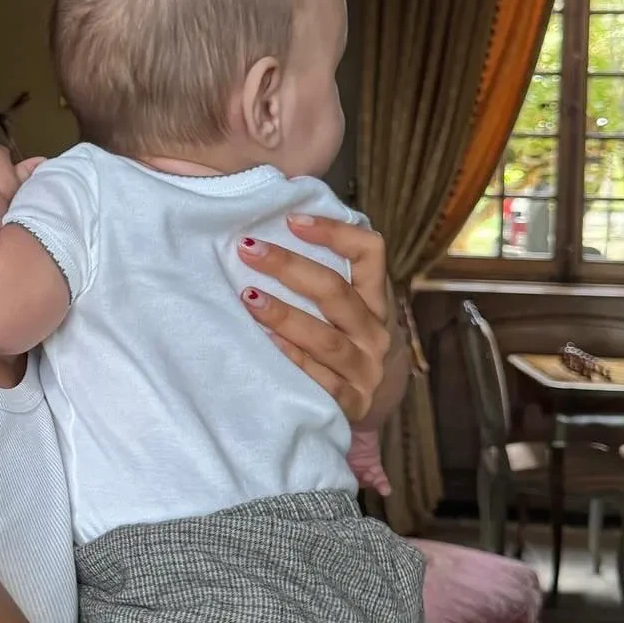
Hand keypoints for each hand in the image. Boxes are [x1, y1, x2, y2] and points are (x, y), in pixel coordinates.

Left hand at [238, 216, 390, 422]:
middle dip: (290, 267)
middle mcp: (374, 332)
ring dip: (284, 314)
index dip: (334, 232)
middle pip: (336, 293)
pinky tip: (264, 341)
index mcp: (375, 299)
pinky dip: (290, 358)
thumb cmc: (340, 338)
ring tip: (248, 295)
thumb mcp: (342, 307)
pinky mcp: (349, 403)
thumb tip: (270, 221)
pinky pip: (319, 379)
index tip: (292, 220)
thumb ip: (319, 272)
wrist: (364, 403)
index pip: (370, 253)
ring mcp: (364, 369)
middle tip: (249, 249)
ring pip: (325, 338)